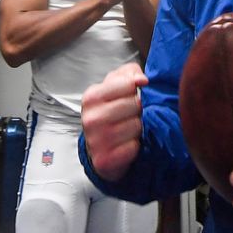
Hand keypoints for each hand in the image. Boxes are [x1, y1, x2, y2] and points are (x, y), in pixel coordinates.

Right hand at [81, 62, 146, 181]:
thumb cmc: (110, 113)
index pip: (128, 84)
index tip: (131, 94)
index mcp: (92, 97)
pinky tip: (126, 144)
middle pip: (135, 104)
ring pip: (136, 126)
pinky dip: (134, 146)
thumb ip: (129, 73)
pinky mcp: (104, 159)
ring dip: (137, 128)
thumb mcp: (115, 87)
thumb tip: (141, 79)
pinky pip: (133, 147)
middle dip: (137, 109)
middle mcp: (91, 118)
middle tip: (128, 115)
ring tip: (127, 129)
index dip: (134, 89)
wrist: (99, 147)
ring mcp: (96, 140)